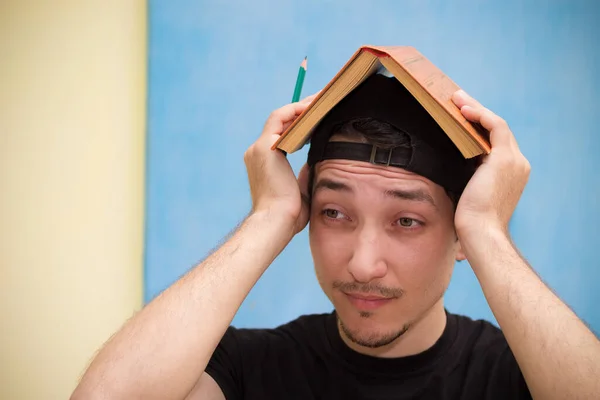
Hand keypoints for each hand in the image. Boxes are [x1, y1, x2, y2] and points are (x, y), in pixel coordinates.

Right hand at [244, 94, 316, 234]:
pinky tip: (313, 107)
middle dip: (303, 110)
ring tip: (321, 99)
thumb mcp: (301, 190)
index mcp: (264, 164)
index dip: (300, 123)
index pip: (282, 134)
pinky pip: (280, 118)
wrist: (277, 222)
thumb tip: (315, 161)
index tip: (318, 118)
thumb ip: (304, 173)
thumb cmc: (289, 216)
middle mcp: (257, 152)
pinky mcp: (264, 147)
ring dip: (301, 106)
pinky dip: (296, 111)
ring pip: (280, 116)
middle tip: (323, 101)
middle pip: (281, 121)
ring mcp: (258, 149)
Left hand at [451, 90, 530, 238]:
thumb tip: (447, 163)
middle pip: (497, 130)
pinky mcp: (505, 158)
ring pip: (496, 124)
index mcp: (511, 173)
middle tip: (458, 101)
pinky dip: (480, 115)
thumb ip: (467, 174)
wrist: (481, 232)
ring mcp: (514, 161)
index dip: (479, 127)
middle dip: (477, 113)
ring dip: (476, 109)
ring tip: (457, 99)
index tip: (461, 118)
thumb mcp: (468, 191)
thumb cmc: (470, 220)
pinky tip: (464, 109)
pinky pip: (495, 126)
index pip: (496, 142)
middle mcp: (518, 164)